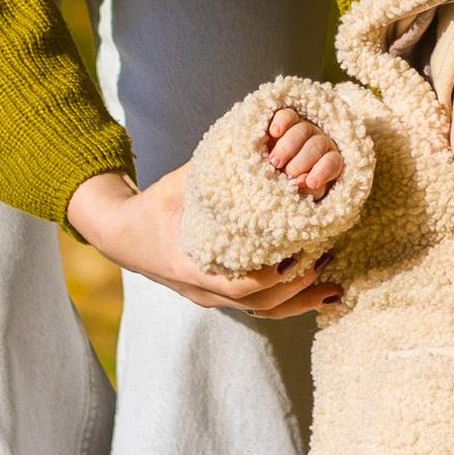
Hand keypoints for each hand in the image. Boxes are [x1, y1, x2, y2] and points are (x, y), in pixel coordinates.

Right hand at [65, 168, 342, 317]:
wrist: (121, 234)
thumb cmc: (152, 206)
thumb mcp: (179, 185)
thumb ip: (215, 171)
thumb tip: (258, 144)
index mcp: (193, 268)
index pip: (242, 286)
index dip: (276, 275)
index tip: (303, 253)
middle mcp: (204, 291)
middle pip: (261, 304)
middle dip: (299, 288)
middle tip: (327, 259)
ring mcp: (211, 297)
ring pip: (262, 310)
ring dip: (299, 299)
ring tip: (332, 285)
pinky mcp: (217, 294)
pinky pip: (257, 305)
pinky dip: (287, 300)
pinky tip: (313, 290)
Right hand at [262, 105, 345, 199]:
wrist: (274, 172)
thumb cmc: (292, 186)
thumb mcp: (302, 193)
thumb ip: (306, 191)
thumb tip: (302, 182)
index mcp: (329, 161)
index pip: (333, 162)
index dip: (323, 172)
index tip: (310, 183)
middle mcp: (320, 142)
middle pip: (317, 145)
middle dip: (300, 162)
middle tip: (286, 173)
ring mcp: (305, 128)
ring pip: (303, 130)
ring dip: (287, 147)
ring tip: (274, 162)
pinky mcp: (288, 119)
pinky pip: (288, 115)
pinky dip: (282, 122)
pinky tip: (274, 133)